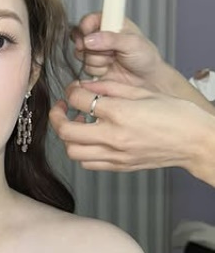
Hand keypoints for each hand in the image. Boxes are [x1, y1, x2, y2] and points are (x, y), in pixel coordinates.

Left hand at [50, 79, 202, 171]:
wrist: (195, 141)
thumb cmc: (175, 114)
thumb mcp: (142, 91)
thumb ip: (109, 88)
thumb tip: (84, 85)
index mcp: (120, 113)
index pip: (78, 101)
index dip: (71, 92)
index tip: (74, 90)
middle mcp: (113, 136)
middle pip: (66, 131)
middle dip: (57, 117)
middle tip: (62, 108)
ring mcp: (115, 155)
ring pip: (72, 151)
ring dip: (68, 137)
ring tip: (77, 124)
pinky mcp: (119, 167)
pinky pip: (88, 164)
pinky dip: (82, 151)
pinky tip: (90, 139)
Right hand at [72, 12, 166, 90]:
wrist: (147, 80)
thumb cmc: (145, 57)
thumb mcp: (132, 43)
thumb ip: (110, 39)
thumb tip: (90, 39)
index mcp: (111, 23)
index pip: (89, 20)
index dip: (85, 27)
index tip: (88, 35)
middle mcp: (101, 37)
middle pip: (81, 38)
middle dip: (92, 47)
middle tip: (108, 51)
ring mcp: (95, 52)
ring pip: (81, 54)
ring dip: (96, 60)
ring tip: (113, 60)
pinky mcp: (93, 66)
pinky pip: (84, 67)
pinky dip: (96, 70)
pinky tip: (108, 69)